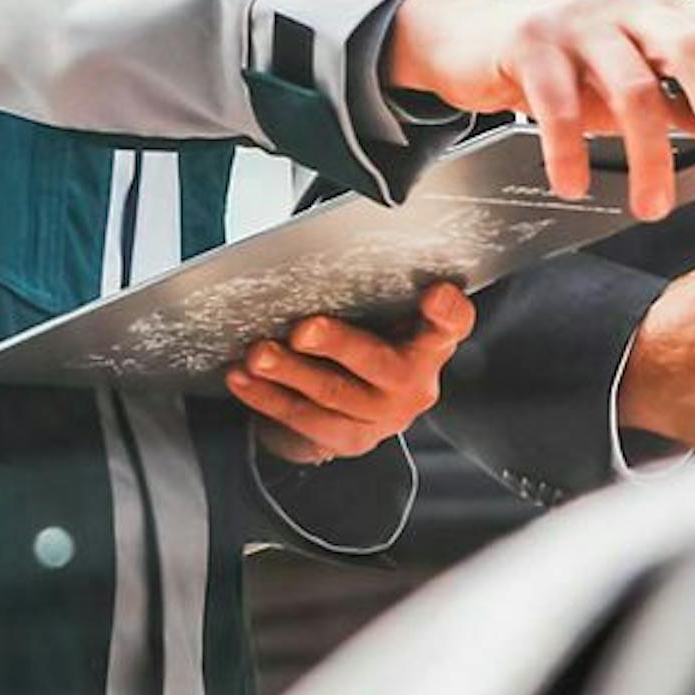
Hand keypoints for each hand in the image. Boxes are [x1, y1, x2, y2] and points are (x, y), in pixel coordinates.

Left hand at [228, 283, 476, 464]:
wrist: (354, 405)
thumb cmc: (366, 338)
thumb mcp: (376, 312)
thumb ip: (364, 290)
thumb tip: (310, 255)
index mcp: (430, 342)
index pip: (452, 323)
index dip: (447, 311)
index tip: (434, 294)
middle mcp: (415, 382)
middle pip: (380, 363)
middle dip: (338, 344)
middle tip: (303, 330)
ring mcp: (384, 415)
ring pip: (334, 394)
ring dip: (289, 373)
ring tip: (258, 354)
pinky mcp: (350, 439)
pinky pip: (305, 420)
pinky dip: (267, 397)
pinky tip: (242, 379)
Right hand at [380, 0, 694, 217]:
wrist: (465, 32)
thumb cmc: (559, 57)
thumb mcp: (626, 71)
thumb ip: (678, 94)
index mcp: (661, 7)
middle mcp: (627, 5)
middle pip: (689, 51)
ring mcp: (578, 21)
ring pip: (630, 89)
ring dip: (648, 156)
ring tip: (653, 205)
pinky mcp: (530, 43)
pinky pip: (559, 106)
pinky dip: (570, 152)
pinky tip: (573, 183)